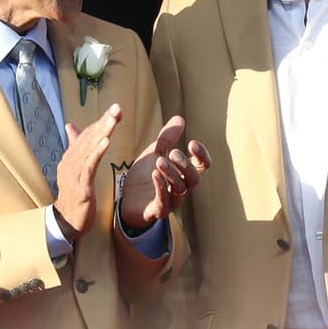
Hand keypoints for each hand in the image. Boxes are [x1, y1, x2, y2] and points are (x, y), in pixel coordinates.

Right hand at [52, 103, 121, 239]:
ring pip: (89, 149)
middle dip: (104, 122)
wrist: (67, 221)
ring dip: (102, 133)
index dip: (101, 121)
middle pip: (88, 138)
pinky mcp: (81, 187)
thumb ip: (75, 147)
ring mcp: (74, 174)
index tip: (115, 109)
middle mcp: (70, 162)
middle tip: (117, 108)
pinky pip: (89, 167)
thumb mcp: (75, 168)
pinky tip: (106, 142)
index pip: (87, 135)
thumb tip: (70, 126)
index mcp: (70, 157)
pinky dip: (96, 153)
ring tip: (113, 120)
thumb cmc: (74, 194)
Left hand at [118, 115, 210, 231]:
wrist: (126, 200)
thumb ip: (166, 139)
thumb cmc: (144, 177)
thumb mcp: (154, 153)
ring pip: (180, 189)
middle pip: (194, 179)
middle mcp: (181, 188)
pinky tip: (154, 174)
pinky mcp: (157, 210)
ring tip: (159, 161)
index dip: (202, 156)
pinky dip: (161, 188)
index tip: (192, 143)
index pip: (202, 166)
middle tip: (172, 153)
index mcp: (183, 174)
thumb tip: (180, 118)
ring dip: (171, 173)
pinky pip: (164, 202)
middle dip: (184, 165)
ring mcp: (171, 201)